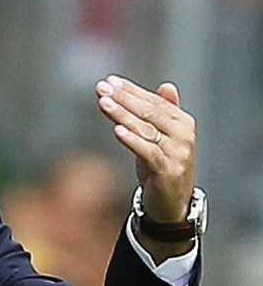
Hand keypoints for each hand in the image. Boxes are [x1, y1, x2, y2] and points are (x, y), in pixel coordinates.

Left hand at [95, 75, 195, 225]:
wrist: (172, 204)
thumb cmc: (162, 167)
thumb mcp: (161, 138)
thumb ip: (163, 113)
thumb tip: (167, 85)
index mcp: (182, 123)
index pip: (154, 101)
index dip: (131, 90)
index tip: (109, 80)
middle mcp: (184, 135)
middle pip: (149, 112)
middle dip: (123, 98)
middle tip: (102, 87)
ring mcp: (178, 153)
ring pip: (146, 129)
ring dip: (122, 114)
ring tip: (104, 103)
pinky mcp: (168, 170)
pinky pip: (148, 152)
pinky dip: (132, 140)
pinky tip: (117, 130)